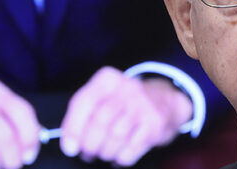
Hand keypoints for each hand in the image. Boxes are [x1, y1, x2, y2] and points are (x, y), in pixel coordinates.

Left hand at [59, 66, 193, 165]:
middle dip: (90, 145)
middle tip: (88, 152)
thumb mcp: (104, 96)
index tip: (70, 147)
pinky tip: (120, 154)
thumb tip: (69, 143)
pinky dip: (121, 158)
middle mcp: (127, 89)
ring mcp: (143, 106)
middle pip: (100, 123)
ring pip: (115, 138)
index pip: (84, 102)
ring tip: (105, 152)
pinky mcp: (155, 124)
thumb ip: (83, 113)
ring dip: (106, 152)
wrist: (166, 100)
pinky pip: (131, 149)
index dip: (73, 128)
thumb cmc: (126, 102)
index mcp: (108, 79)